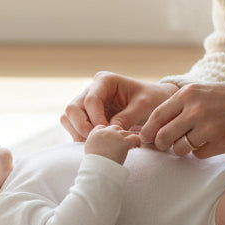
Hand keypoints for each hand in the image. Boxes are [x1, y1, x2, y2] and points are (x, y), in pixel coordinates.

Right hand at [61, 71, 178, 139]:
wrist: (155, 102)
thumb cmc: (152, 99)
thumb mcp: (144, 106)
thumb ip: (127, 117)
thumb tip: (109, 130)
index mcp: (105, 81)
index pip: (91, 100)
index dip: (96, 119)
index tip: (107, 132)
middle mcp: (92, 89)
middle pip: (73, 108)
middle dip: (82, 126)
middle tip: (96, 140)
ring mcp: (87, 103)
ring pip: (69, 117)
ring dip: (78, 133)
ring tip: (96, 143)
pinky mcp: (87, 116)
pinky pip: (75, 127)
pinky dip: (81, 136)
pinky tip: (96, 144)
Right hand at [84, 124, 140, 164]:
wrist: (97, 170)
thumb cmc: (93, 166)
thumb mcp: (90, 152)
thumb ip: (95, 146)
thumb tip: (101, 149)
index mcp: (95, 134)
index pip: (103, 127)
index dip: (109, 133)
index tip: (112, 141)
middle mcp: (105, 132)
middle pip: (115, 128)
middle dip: (120, 135)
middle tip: (123, 143)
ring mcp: (115, 136)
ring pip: (125, 133)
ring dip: (128, 139)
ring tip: (131, 147)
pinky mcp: (124, 142)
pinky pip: (134, 138)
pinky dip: (137, 141)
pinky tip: (137, 146)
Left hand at [140, 76, 224, 157]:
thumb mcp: (202, 90)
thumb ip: (179, 105)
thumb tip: (154, 126)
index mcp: (188, 94)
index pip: (157, 117)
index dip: (148, 131)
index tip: (146, 138)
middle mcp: (196, 110)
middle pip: (164, 137)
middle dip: (161, 144)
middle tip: (165, 145)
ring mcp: (209, 128)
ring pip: (180, 149)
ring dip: (182, 149)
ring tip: (192, 141)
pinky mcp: (221, 143)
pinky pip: (199, 155)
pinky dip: (201, 152)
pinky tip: (212, 142)